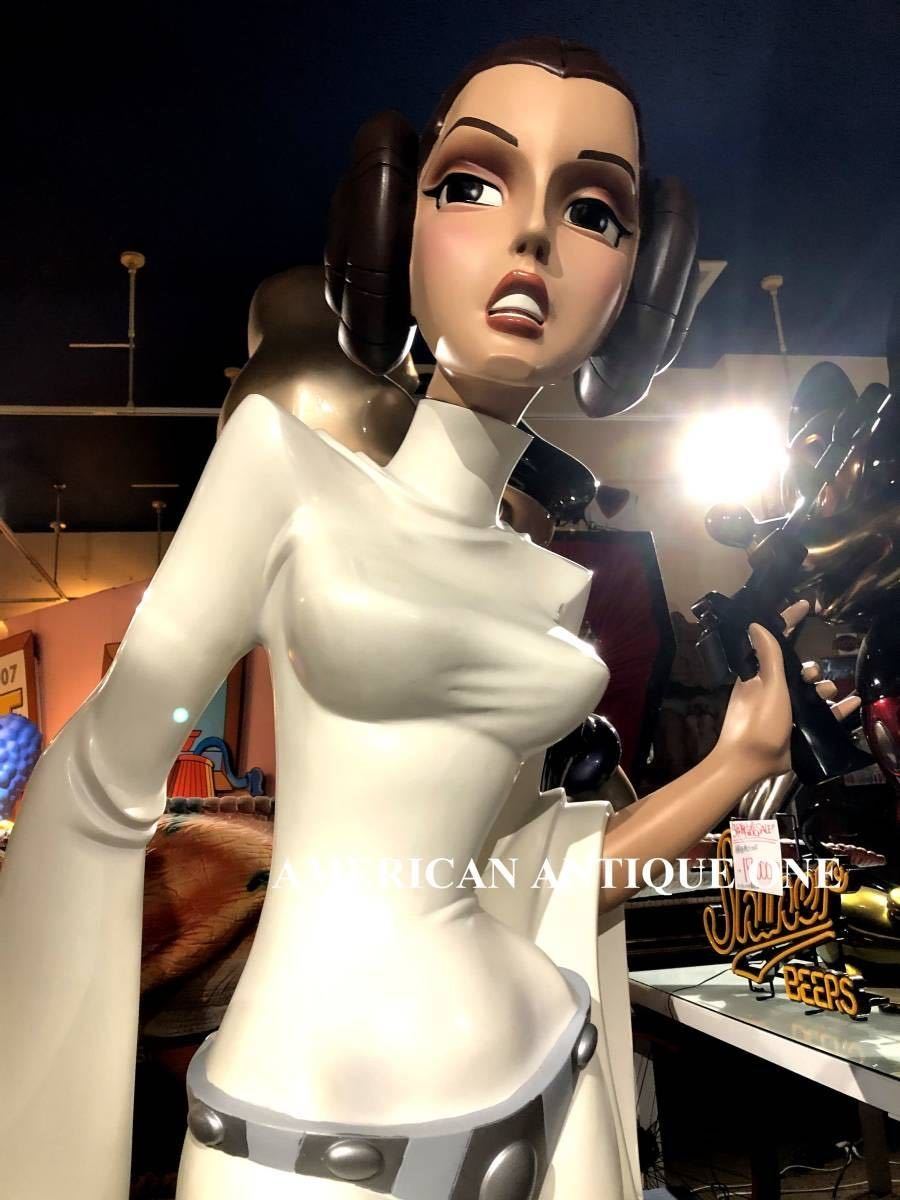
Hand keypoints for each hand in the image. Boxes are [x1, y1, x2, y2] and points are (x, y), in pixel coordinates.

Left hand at [716, 600, 860, 784]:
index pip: (774, 642)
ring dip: (824, 689)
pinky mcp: (796, 728)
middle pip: (798, 670)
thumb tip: (755, 623)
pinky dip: (836, 709)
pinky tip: (851, 703)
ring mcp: (784, 709)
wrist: (751, 763)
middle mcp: (771, 689)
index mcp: (759, 676)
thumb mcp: (767, 684)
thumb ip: (768, 654)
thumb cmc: (756, 721)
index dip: (788, 622)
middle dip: (812, 669)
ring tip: (828, 694)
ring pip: (811, 692)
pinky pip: (821, 714)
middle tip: (812, 676)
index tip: (804, 606)